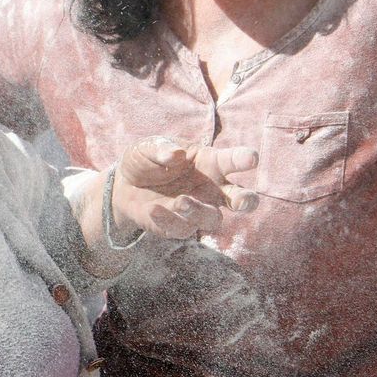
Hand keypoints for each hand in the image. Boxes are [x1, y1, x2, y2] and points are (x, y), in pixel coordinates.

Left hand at [111, 139, 257, 239]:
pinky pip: (182, 229)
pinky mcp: (180, 227)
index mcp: (210, 162)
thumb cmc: (147, 160)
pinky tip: (154, 209)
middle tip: (242, 201)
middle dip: (246, 200)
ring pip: (213, 218)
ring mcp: (198, 209)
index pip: (232, 160)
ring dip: (200, 211)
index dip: (244, 159)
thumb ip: (161, 149)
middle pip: (240, 199)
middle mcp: (211, 188)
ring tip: (182, 201)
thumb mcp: (148, 147)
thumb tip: (175, 155)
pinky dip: (168, 219)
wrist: (125, 184)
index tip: (251, 158)